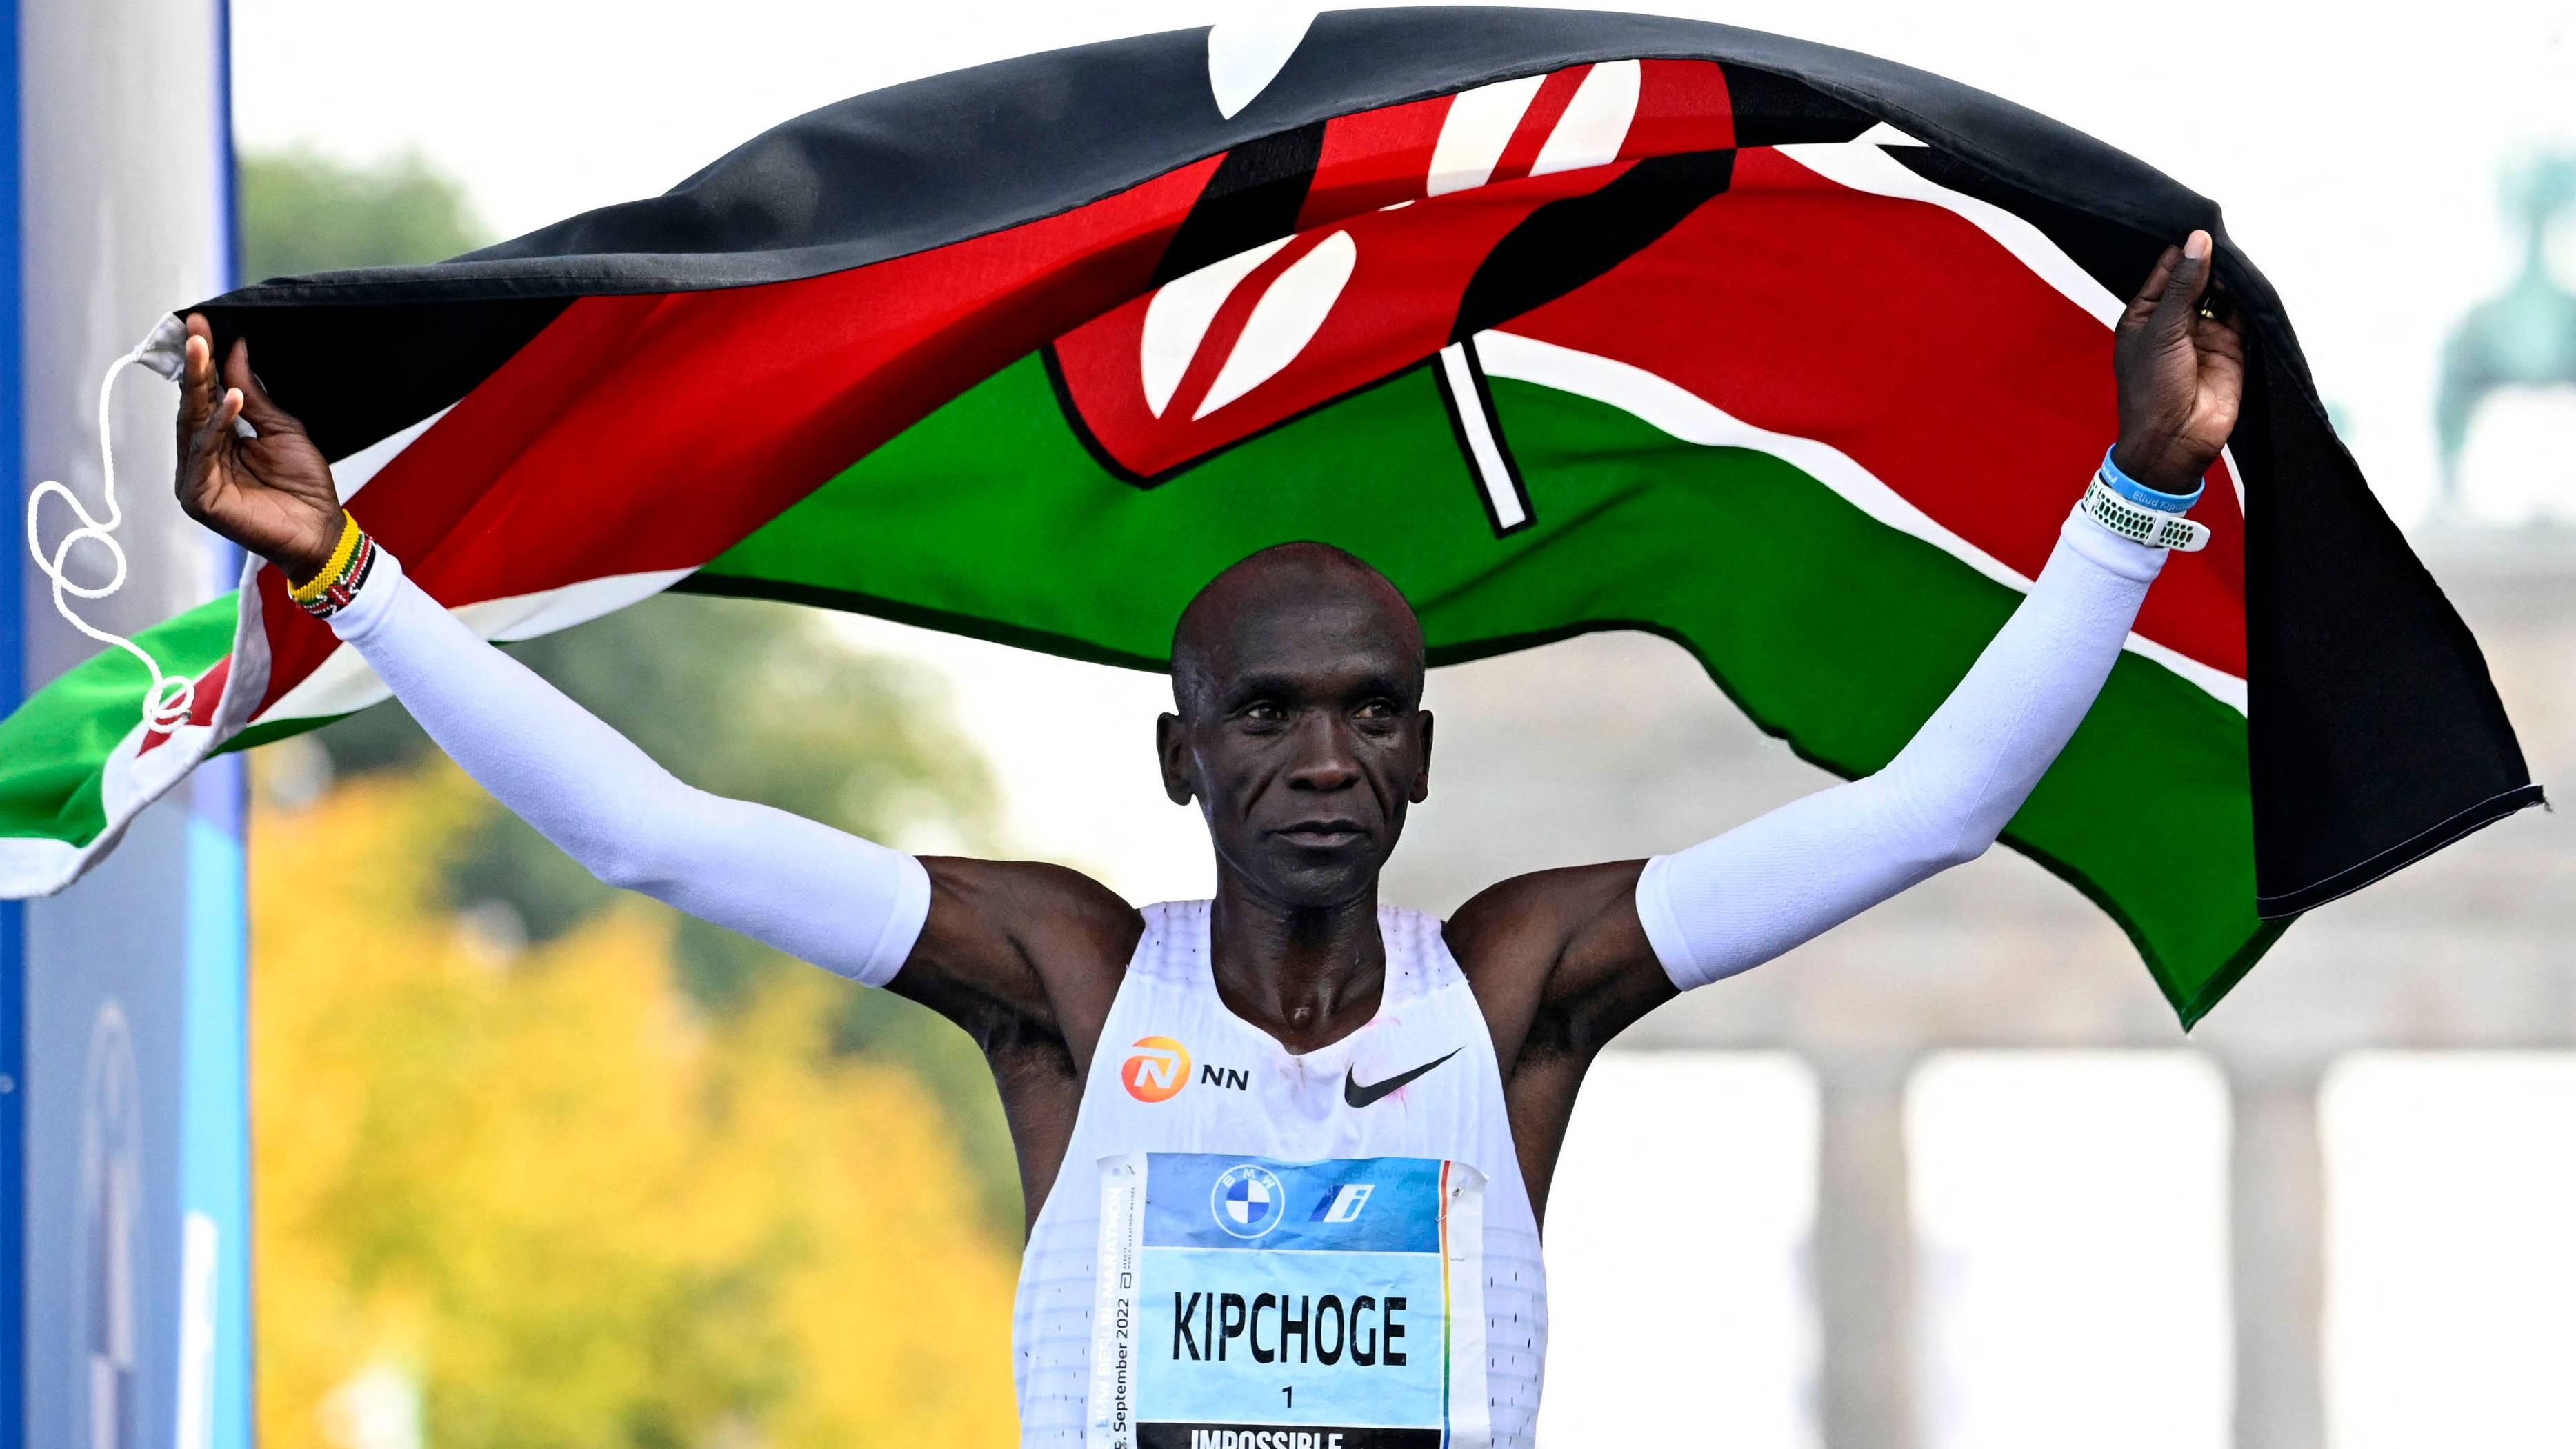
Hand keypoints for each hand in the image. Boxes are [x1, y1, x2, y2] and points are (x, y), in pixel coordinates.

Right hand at [173, 313, 343, 581]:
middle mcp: (201, 456)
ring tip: (205, 350)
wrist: (321, 530)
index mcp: (218, 440)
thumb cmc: (304, 485)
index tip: (201, 324)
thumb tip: (235, 347)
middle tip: (196, 329)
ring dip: (200, 385)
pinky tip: (229, 399)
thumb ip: (253, 394)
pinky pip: (203, 452)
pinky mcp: (198, 496)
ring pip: (192, 423)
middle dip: (195, 365)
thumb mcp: (281, 428)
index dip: (202, 360)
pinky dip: (216, 424)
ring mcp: (196, 476)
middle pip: (192, 404)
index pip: (205, 394)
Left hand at [2109, 230, 2246, 494]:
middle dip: (2210, 258)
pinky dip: (2249, 299)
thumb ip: (2185, 285)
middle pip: (2197, 278)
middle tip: (2226, 231)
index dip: (2182, 247)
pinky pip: (2243, 316)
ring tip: (2241, 252)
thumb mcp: (2163, 329)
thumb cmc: (2152, 389)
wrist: (2174, 441)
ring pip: (2222, 295)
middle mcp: (2174, 322)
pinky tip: (2254, 277)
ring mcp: (2204, 334)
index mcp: (2145, 315)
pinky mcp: (2231, 348)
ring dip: (2231, 277)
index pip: (2166, 270)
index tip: (2200, 220)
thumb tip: (2198, 240)